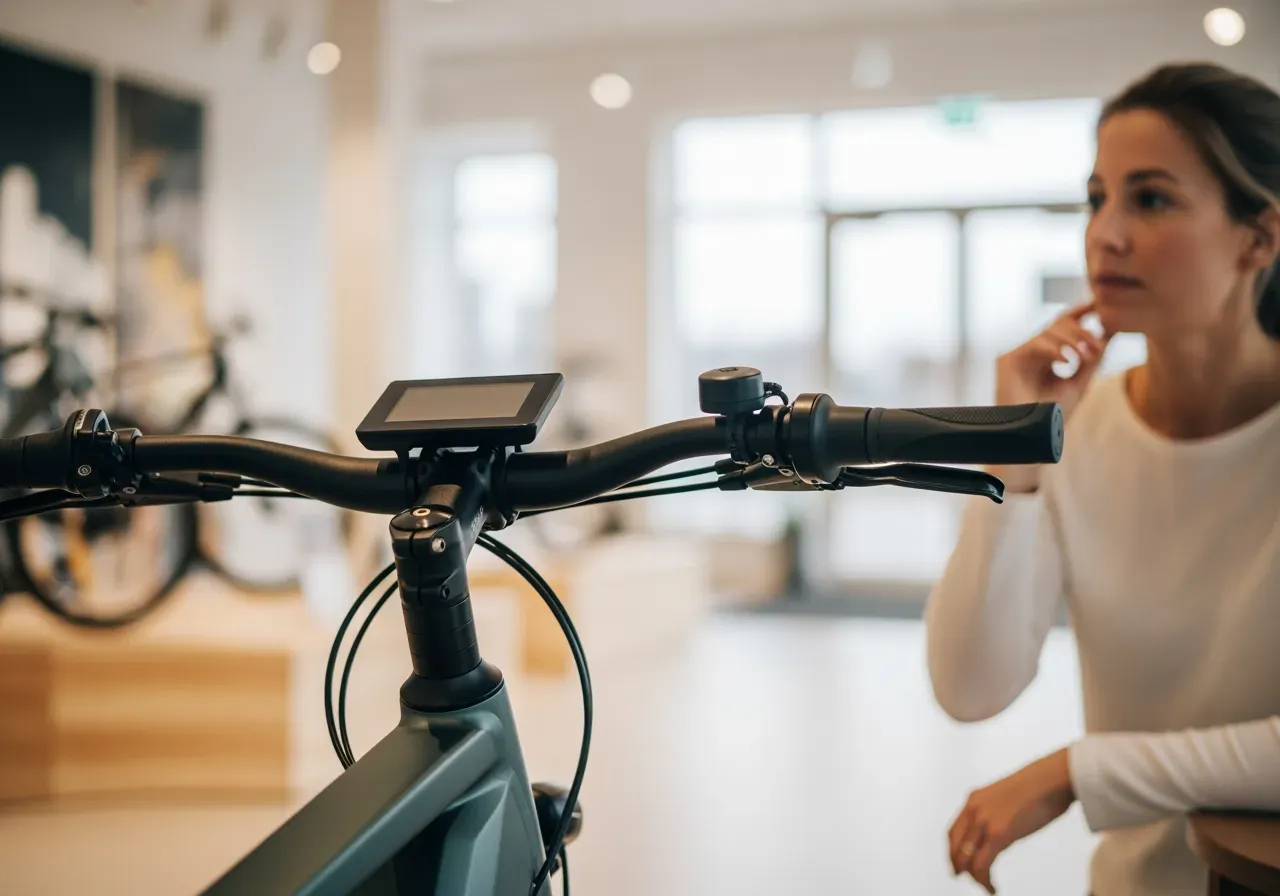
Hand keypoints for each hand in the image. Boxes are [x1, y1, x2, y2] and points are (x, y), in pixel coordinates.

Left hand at [948, 749, 1075, 893]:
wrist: (1052, 778)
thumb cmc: (1039, 786)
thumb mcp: (1008, 797)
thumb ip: (999, 811)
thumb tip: (1005, 828)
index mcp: (974, 799)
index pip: (953, 831)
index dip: (953, 851)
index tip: (957, 864)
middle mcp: (973, 810)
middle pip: (955, 847)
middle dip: (959, 867)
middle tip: (966, 879)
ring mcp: (984, 821)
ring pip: (965, 859)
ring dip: (973, 877)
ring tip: (986, 886)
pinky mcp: (998, 833)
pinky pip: (981, 865)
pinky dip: (984, 881)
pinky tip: (993, 888)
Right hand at [994, 301, 1110, 415]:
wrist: (1032, 437)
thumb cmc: (1052, 417)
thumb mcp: (1079, 384)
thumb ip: (1092, 360)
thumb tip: (1110, 334)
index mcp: (1047, 356)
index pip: (1063, 325)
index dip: (1080, 311)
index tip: (1098, 304)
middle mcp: (1032, 352)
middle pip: (1058, 323)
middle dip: (1081, 331)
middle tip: (1097, 347)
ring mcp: (1019, 354)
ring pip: (1048, 330)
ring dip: (1070, 340)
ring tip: (1084, 357)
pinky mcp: (1008, 360)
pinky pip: (1035, 343)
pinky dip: (1054, 349)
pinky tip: (1066, 361)